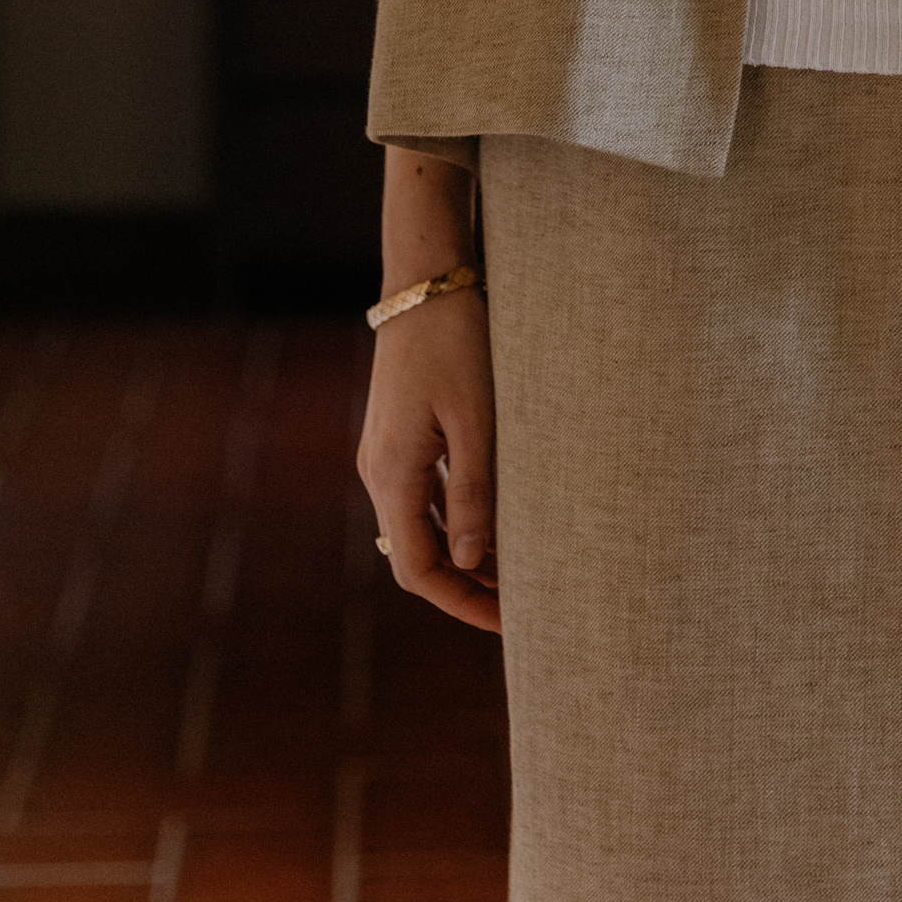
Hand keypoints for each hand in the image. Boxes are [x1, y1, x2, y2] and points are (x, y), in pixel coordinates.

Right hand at [356, 286, 501, 633]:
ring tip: (518, 568)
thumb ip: (473, 493)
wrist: (426, 280)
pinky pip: (423, 495)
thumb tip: (471, 563)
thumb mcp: (475, 420)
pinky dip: (456, 519)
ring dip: (463, 554)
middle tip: (523, 603)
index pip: (419, 570)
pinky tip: (494, 521)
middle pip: (417, 556)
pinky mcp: (398, 434)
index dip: (463, 603)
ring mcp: (385, 453)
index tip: (511, 621)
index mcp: (393, 474)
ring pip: (420, 527)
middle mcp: (379, 471)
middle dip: (466, 586)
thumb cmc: (456, 342)